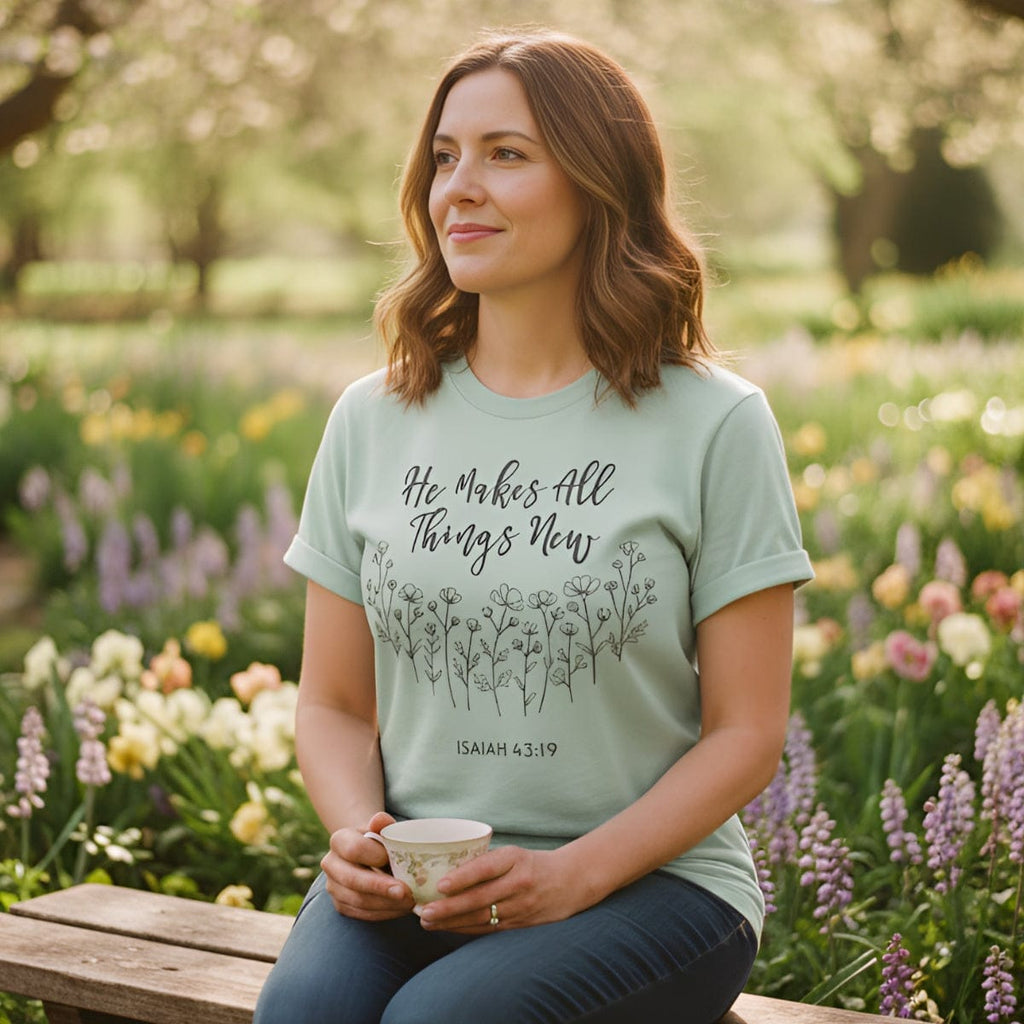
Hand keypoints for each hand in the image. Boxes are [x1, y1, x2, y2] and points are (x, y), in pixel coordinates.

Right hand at [320, 811, 415, 919]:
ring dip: (386, 904)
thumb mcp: (382, 829)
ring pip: (357, 900)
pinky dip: (383, 913)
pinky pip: (361, 914)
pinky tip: (400, 909)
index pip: (354, 849)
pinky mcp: (341, 905)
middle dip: (381, 888)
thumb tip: (380, 819)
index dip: (376, 856)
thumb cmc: (379, 840)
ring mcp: (333, 887)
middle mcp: (330, 864)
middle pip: (352, 879)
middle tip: (406, 893)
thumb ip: (382, 824)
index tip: (396, 860)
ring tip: (409, 902)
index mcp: (339, 840)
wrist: (369, 855)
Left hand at [416, 845, 593, 933]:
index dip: (463, 877)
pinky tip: (447, 928)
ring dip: (452, 922)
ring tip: (427, 922)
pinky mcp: (519, 924)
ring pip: (481, 917)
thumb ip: (485, 861)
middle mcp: (519, 883)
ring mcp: (520, 906)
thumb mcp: (513, 853)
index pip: (487, 868)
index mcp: (515, 859)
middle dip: (449, 908)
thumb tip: (442, 867)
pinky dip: (465, 929)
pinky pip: (488, 928)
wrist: (570, 882)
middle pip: (480, 899)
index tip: (440, 885)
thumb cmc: (531, 863)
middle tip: (424, 912)